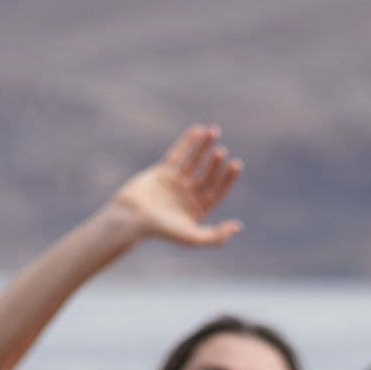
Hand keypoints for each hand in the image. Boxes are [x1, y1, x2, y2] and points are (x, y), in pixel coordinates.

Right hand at [106, 125, 242, 251]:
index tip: (236, 165)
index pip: (218, 191)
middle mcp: (189, 196)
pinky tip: (198, 130)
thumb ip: (216, 236)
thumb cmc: (162, 231)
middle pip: (208, 176)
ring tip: (214, 132)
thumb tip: (238, 228)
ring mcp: (176, 183)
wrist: (132, 217)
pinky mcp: (163, 172)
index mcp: (198, 210)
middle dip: (215, 164)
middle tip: (221, 152)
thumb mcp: (192, 238)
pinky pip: (178, 155)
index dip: (228, 178)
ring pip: (194, 162)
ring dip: (204, 148)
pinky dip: (188, 143)